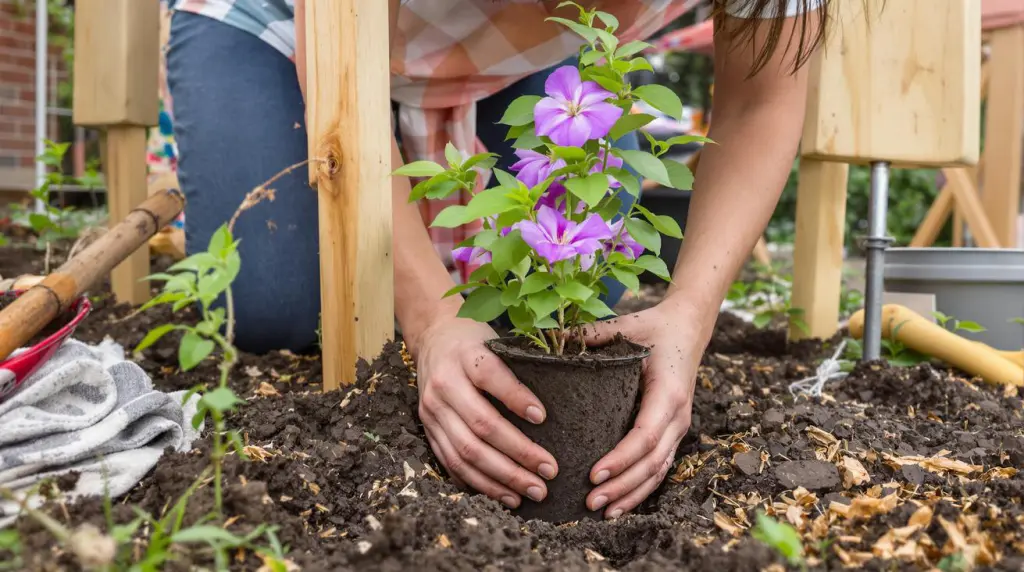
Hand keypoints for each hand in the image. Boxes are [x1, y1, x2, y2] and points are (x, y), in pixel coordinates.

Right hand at [412, 316, 558, 507]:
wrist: (432, 340)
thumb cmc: (475, 343)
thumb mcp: (496, 340)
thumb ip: (522, 361)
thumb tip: (573, 376)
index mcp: (465, 356)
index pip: (490, 377)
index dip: (516, 398)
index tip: (543, 418)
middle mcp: (444, 384)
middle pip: (481, 425)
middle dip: (518, 454)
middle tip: (549, 471)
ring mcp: (432, 410)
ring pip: (465, 452)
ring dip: (501, 478)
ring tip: (530, 491)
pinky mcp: (428, 429)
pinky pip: (451, 463)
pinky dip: (478, 483)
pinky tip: (503, 494)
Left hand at [581, 299, 705, 518]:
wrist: (688, 328)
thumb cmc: (654, 327)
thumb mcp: (626, 326)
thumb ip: (592, 335)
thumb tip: (552, 340)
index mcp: (668, 393)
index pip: (645, 436)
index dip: (620, 459)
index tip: (593, 474)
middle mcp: (678, 415)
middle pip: (652, 463)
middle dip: (622, 486)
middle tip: (590, 501)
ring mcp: (678, 427)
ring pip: (658, 471)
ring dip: (631, 494)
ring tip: (602, 511)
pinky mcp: (672, 432)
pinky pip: (659, 467)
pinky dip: (641, 489)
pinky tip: (619, 504)